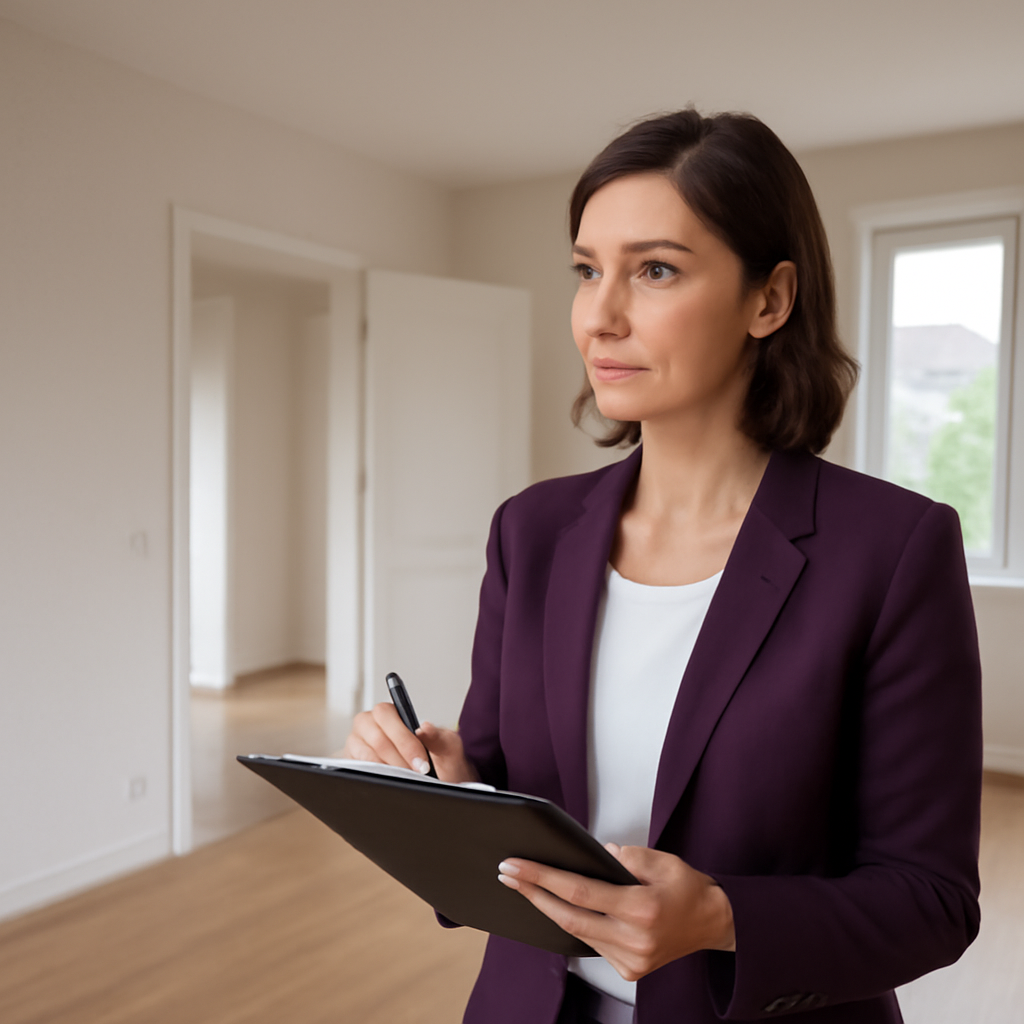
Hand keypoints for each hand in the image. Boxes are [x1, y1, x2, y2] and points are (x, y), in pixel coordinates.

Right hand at [339, 703, 480, 783]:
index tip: (422, 763)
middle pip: (377, 738)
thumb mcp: (447, 747)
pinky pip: (358, 770)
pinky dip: (376, 778)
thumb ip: (438, 736)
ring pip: (367, 757)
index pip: (386, 716)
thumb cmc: (439, 762)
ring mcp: (358, 744)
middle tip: (416, 775)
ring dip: (390, 771)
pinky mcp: (353, 763)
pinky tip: (391, 783)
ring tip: (407, 780)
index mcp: (389, 713)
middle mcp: (369, 725)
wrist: (437, 783)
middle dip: (400, 760)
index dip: (404, 741)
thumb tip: (424, 728)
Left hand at [497, 844, 734, 980]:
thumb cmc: (688, 889)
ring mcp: (631, 960)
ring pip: (578, 933)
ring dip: (550, 909)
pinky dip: (575, 924)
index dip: (543, 877)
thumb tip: (597, 854)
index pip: (579, 892)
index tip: (517, 865)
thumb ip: (627, 855)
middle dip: (533, 893)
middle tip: (507, 873)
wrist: (714, 924)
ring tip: (526, 885)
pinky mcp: (629, 971)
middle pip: (569, 918)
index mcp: (641, 908)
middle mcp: (634, 939)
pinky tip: (560, 907)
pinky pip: (592, 944)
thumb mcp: (662, 860)